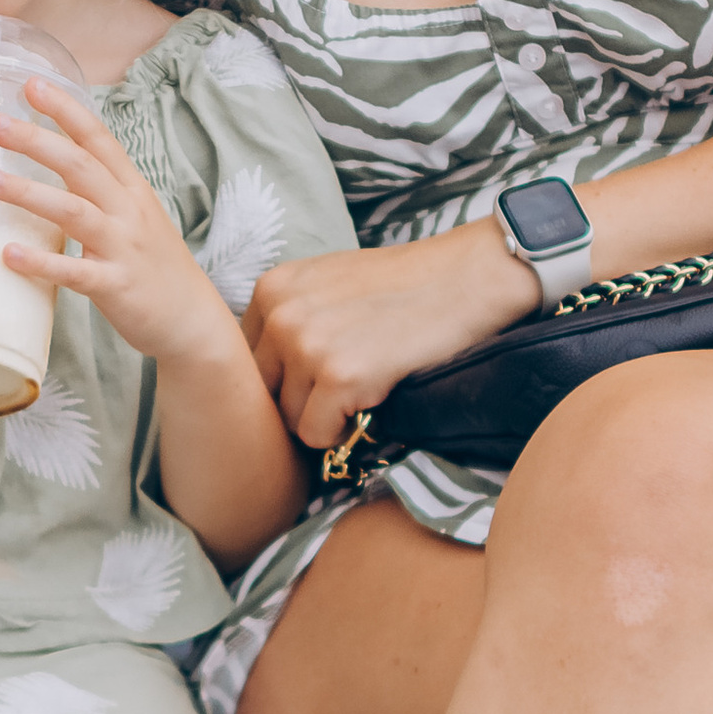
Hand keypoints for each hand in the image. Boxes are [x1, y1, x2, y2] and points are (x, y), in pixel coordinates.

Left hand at [0, 78, 232, 367]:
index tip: (31, 84)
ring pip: (74, 211)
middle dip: (37, 140)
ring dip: (28, 192)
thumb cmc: (154, 266)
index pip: (97, 138)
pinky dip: (41, 262)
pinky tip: (8, 254)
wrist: (191, 320)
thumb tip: (57, 160)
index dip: (65, 110)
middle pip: (80, 165)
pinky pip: (74, 272)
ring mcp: (123, 248)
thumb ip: (100, 190)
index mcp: (131, 190)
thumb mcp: (135, 216)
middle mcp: (129, 211)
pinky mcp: (116, 287)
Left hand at [245, 217, 531, 449]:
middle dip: (297, 402)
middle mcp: (280, 314)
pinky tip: (374, 399)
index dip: (282, 379)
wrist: (467, 278)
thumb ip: (289, 318)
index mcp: (272, 289)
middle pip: (260, 395)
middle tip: (341, 391)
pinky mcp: (338, 375)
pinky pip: (318, 435)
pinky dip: (345, 432)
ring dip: (325, 417)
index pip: (245, 363)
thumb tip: (261, 378)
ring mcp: (306, 344)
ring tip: (365, 386)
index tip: (316, 376)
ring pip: (289, 420)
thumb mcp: (327, 284)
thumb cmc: (405, 285)